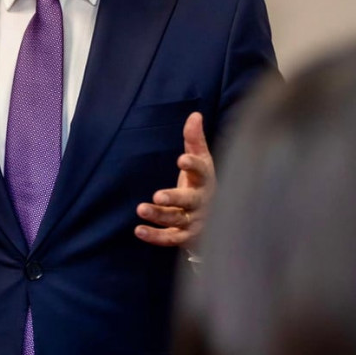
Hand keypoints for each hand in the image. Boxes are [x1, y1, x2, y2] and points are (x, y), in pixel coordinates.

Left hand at [134, 112, 215, 247]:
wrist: (217, 219)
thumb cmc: (201, 183)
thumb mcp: (201, 160)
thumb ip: (195, 140)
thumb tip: (195, 115)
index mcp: (206, 181)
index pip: (202, 172)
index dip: (193, 165)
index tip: (182, 159)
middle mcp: (202, 203)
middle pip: (189, 201)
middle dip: (174, 198)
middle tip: (157, 195)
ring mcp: (194, 222)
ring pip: (177, 220)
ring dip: (159, 216)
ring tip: (140, 209)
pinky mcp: (185, 237)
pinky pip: (170, 239)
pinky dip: (154, 237)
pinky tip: (138, 230)